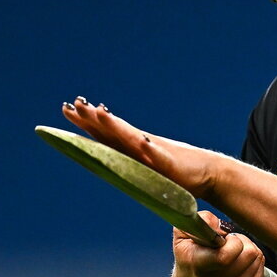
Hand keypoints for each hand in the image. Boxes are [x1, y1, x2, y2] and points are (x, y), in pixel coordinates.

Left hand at [62, 96, 217, 198]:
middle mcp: (141, 146)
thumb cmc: (177, 169)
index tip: (67, 108)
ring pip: (132, 137)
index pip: (104, 133)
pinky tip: (144, 142)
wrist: (209, 172)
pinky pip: (160, 156)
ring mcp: (156, 153)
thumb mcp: (146, 163)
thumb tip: (104, 155)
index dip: (86, 121)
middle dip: (93, 117)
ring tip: (102, 114)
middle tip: (74, 104)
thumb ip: (127, 158)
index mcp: (132, 147)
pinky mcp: (172, 165)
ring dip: (117, 125)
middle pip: (112, 130)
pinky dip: (151, 149)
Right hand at [172, 211, 265, 276]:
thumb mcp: (183, 236)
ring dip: (249, 250)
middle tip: (231, 243)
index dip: (232, 241)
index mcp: (197, 263)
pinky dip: (255, 262)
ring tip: (236, 252)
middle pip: (248, 254)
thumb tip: (221, 227)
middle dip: (243, 241)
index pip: (225, 256)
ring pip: (256, 260)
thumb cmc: (190, 259)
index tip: (225, 238)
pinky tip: (241, 263)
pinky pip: (260, 270)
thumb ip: (201, 221)